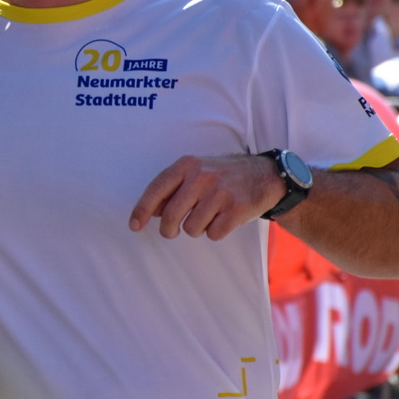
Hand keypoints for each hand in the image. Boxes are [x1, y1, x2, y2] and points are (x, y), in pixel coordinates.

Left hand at [130, 154, 281, 239]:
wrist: (264, 174)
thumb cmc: (222, 176)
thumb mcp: (195, 172)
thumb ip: (172, 188)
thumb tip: (149, 212)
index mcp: (187, 165)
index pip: (156, 189)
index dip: (141, 210)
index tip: (134, 226)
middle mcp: (202, 177)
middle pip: (171, 216)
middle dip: (169, 230)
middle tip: (172, 231)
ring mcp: (220, 193)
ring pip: (191, 228)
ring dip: (197, 228)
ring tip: (209, 216)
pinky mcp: (237, 209)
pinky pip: (213, 234)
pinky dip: (216, 232)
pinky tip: (224, 219)